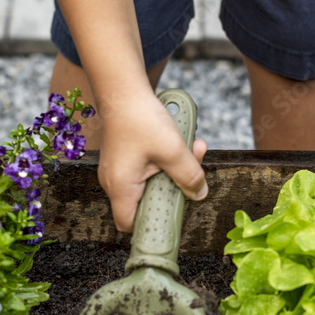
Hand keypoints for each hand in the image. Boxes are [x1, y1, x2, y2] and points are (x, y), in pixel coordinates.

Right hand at [97, 91, 207, 232]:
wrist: (122, 89)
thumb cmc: (140, 118)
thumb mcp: (172, 149)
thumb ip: (189, 175)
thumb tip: (199, 194)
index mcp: (121, 187)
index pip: (129, 224)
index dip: (151, 224)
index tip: (174, 213)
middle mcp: (114, 182)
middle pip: (146, 202)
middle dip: (175, 187)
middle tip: (194, 169)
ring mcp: (118, 170)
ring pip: (150, 182)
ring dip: (174, 170)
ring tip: (193, 149)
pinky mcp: (125, 158)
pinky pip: (147, 169)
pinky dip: (165, 160)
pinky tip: (180, 143)